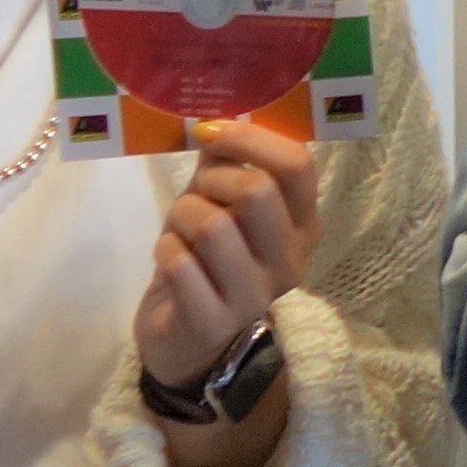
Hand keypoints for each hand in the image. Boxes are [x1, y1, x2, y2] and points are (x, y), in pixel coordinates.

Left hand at [138, 115, 319, 466]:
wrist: (189, 346)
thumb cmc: (208, 266)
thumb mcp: (223, 210)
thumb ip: (225, 168)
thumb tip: (215, 120)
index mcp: (301, 226)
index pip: (298, 167)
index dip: (252, 138)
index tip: (213, 131)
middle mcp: (288, 260)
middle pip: (256, 192)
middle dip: (211, 181)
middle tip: (198, 193)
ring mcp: (253, 295)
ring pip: (212, 225)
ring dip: (181, 217)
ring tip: (178, 231)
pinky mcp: (213, 320)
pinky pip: (178, 262)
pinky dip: (164, 250)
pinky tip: (170, 261)